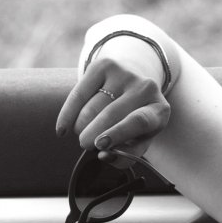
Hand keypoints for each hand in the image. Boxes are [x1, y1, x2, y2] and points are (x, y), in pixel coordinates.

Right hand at [54, 36, 171, 160]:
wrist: (133, 84)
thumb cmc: (133, 122)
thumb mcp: (137, 142)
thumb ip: (124, 156)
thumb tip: (103, 155)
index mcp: (158, 111)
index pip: (138, 121)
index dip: (117, 133)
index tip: (99, 145)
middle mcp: (145, 88)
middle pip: (110, 114)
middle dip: (90, 135)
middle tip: (86, 145)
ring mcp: (125, 74)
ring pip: (91, 108)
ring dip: (81, 127)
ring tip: (85, 131)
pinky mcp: (104, 66)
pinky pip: (78, 95)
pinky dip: (67, 116)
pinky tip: (63, 129)